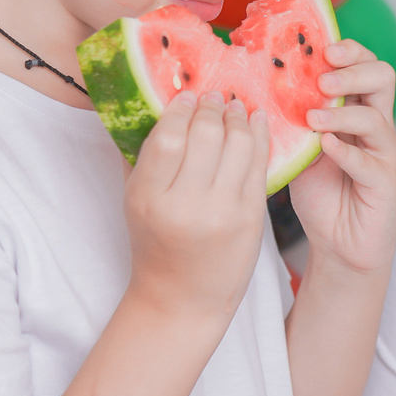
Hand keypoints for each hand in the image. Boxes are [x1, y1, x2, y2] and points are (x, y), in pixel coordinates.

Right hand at [123, 91, 269, 318]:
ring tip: (235, 107)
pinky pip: (259, 165)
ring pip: (237, 145)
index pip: (168, 137)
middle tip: (214, 97)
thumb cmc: (155, 246)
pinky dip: (260, 137)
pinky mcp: (250, 218)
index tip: (188, 96)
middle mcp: (185, 205)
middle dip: (212, 108)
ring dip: (238, 118)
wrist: (182, 299)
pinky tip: (257, 123)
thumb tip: (155, 105)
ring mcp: (222, 212)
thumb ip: (142, 158)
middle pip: (205, 136)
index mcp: (148, 198)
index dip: (181, 109)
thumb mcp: (134, 203)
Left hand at [286, 39, 395, 277]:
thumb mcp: (299, 147)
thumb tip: (258, 87)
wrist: (338, 244)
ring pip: (376, 116)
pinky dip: (344, 150)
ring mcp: (383, 153)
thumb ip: (291, 119)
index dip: (349, 50)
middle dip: (352, 69)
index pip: (364, 64)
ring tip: (312, 118)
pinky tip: (323, 146)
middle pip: (382, 76)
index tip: (323, 49)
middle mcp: (376, 126)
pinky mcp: (384, 182)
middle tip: (322, 78)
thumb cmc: (321, 194)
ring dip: (341, 112)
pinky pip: (368, 161)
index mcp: (356, 109)